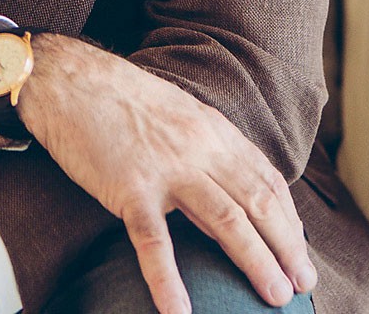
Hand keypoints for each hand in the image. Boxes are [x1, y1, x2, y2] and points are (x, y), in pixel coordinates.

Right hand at [17, 35, 317, 313]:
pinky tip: (180, 311)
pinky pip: (153, 240)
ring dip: (256, 262)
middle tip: (300, 284)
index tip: (299, 248)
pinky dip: (168, 279)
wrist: (67, 78)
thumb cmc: (117, 96)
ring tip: (275, 296)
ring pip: (225, 220)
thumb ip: (205, 144)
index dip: (289, 217)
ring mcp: (165, 167)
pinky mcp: (128, 187)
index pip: (265, 177)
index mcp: (210, 129)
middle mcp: (197, 147)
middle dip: (286, 246)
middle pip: (256, 202)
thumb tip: (228, 185)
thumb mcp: (176, 111)